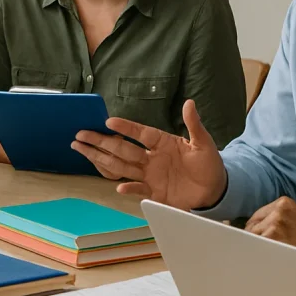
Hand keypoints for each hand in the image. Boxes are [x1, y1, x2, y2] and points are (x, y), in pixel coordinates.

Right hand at [76, 100, 226, 209]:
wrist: (215, 191)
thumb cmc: (208, 164)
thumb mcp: (203, 143)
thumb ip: (194, 125)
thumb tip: (189, 103)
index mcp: (162, 142)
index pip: (140, 133)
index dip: (125, 127)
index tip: (108, 121)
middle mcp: (151, 157)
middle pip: (122, 148)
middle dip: (100, 141)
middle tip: (80, 134)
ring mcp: (150, 175)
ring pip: (121, 166)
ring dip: (102, 159)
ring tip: (82, 150)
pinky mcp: (154, 192)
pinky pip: (138, 189)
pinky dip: (129, 188)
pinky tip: (118, 187)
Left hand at [244, 197, 295, 285]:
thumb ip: (275, 220)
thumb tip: (250, 233)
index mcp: (283, 203)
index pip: (255, 218)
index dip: (254, 233)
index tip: (256, 243)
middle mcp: (278, 210)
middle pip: (251, 228)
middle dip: (254, 242)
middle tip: (266, 254)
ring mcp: (275, 223)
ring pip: (251, 239)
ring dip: (257, 250)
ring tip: (273, 258)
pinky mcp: (274, 237)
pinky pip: (256, 248)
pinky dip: (260, 256)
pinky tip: (272, 261)